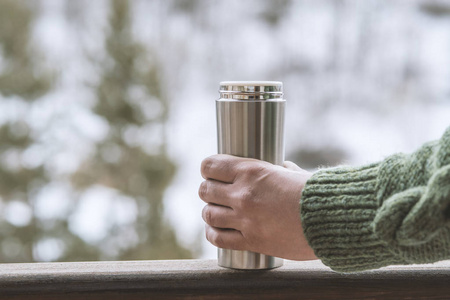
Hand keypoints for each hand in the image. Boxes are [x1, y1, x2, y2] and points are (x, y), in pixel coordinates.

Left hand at [199, 154, 316, 260]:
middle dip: (208, 190)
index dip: (208, 168)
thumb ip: (284, 170)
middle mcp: (243, 194)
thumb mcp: (296, 174)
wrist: (330, 220)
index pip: (211, 166)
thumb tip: (282, 166)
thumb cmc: (317, 194)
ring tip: (216, 212)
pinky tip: (216, 230)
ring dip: (210, 212)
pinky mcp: (251, 241)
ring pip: (208, 214)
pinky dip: (213, 234)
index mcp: (251, 171)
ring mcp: (245, 219)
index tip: (210, 172)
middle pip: (206, 190)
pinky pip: (219, 239)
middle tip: (214, 193)